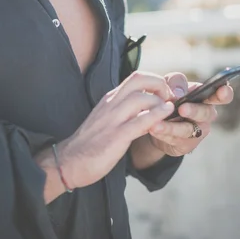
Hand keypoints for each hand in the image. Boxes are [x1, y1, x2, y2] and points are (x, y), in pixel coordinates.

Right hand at [59, 71, 175, 188]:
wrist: (69, 161)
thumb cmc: (90, 143)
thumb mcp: (108, 120)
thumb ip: (125, 112)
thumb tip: (148, 110)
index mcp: (110, 98)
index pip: (135, 77)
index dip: (155, 81)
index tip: (166, 94)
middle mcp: (111, 103)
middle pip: (139, 79)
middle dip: (160, 84)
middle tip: (170, 98)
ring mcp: (113, 119)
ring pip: (141, 98)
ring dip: (161, 102)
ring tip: (170, 110)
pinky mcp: (116, 136)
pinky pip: (140, 121)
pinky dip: (157, 116)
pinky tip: (166, 115)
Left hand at [147, 72, 233, 156]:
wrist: (155, 119)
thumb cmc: (168, 96)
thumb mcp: (169, 84)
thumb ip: (175, 82)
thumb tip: (179, 93)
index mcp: (205, 97)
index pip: (222, 95)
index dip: (225, 93)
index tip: (223, 89)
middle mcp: (206, 115)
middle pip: (206, 113)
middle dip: (194, 110)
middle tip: (182, 108)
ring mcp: (197, 131)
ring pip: (188, 129)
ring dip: (172, 126)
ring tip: (157, 123)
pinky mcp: (186, 145)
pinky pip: (175, 139)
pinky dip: (163, 133)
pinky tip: (153, 128)